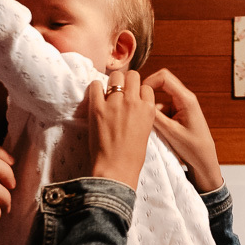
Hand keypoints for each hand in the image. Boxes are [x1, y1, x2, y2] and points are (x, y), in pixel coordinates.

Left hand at [88, 71, 153, 189]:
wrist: (116, 169)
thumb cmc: (132, 156)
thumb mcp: (146, 131)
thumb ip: (142, 114)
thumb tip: (135, 105)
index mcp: (148, 109)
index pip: (146, 86)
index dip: (138, 91)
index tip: (133, 97)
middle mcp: (133, 102)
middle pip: (132, 75)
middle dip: (126, 81)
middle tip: (120, 91)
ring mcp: (115, 103)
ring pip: (115, 77)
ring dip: (112, 82)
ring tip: (108, 93)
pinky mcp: (97, 107)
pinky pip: (95, 85)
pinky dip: (95, 89)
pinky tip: (96, 97)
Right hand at [146, 68, 223, 192]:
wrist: (203, 160)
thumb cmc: (193, 147)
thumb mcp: (170, 132)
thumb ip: (154, 116)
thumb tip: (139, 103)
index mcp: (186, 99)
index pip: (164, 77)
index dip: (149, 81)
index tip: (139, 93)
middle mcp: (184, 98)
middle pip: (161, 83)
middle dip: (148, 94)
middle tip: (139, 106)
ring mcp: (180, 105)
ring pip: (159, 99)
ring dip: (152, 110)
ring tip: (152, 126)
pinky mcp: (177, 113)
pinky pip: (161, 109)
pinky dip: (155, 117)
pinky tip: (156, 130)